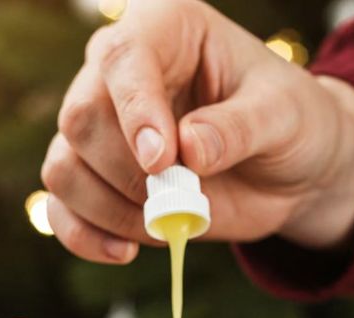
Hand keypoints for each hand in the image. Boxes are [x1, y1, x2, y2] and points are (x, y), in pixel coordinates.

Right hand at [43, 0, 353, 263]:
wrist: (292, 170)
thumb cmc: (292, 123)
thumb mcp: (284, 116)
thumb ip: (238, 128)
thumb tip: (189, 150)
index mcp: (165, 29)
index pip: (123, 58)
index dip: (134, 111)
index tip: (162, 161)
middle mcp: (119, 71)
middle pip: (81, 117)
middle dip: (127, 173)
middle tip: (180, 198)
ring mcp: (102, 125)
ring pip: (64, 167)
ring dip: (110, 209)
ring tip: (168, 225)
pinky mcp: (96, 176)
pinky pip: (61, 207)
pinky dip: (85, 236)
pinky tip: (125, 252)